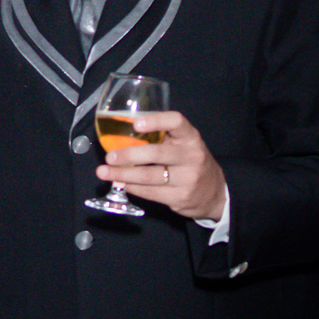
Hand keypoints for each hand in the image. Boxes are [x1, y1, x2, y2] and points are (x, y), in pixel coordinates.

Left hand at [97, 111, 226, 220]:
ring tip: (104, 172)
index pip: (176, 122)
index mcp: (191, 137)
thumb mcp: (183, 145)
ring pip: (149, 176)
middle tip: (109, 157)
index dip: (156, 121)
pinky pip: (150, 192)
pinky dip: (132, 187)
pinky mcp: (181, 197)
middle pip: (156, 153)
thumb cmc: (190, 161)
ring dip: (122, 174)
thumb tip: (121, 138)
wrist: (215, 192)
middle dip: (128, 155)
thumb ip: (160, 138)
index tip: (136, 124)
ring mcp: (188, 178)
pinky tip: (121, 183)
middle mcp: (192, 156)